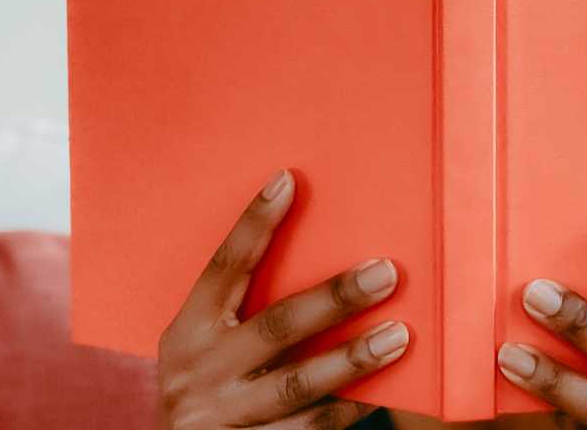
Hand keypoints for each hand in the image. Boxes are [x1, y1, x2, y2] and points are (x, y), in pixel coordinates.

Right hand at [156, 169, 407, 428]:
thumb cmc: (211, 386)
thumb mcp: (209, 346)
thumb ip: (247, 309)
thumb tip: (325, 253)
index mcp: (189, 332)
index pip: (223, 268)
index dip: (253, 224)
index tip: (288, 180)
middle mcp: (202, 373)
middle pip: (276, 326)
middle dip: (335, 298)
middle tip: (385, 272)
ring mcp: (226, 418)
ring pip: (297, 385)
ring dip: (352, 360)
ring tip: (398, 336)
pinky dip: (347, 410)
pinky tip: (384, 394)